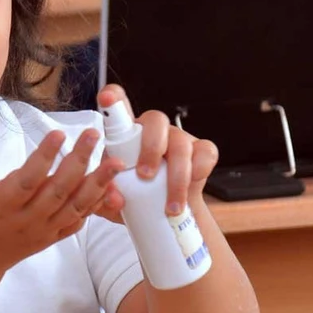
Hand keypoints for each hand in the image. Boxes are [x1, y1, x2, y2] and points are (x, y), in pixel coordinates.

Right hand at [0, 129, 121, 275]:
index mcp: (0, 207)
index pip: (26, 180)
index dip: (43, 158)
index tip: (58, 134)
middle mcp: (25, 220)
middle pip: (58, 190)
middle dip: (78, 161)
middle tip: (92, 135)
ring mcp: (41, 231)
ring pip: (75, 206)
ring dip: (97, 184)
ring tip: (115, 161)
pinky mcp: (51, 237)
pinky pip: (78, 221)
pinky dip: (97, 207)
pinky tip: (114, 188)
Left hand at [96, 85, 218, 221]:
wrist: (167, 214)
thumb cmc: (136, 199)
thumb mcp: (114, 202)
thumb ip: (107, 198)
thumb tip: (114, 197)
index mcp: (128, 137)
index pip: (119, 108)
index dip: (113, 99)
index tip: (106, 98)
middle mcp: (154, 132)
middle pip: (155, 120)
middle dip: (151, 148)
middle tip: (144, 176)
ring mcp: (179, 140)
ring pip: (180, 142)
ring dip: (176, 176)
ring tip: (170, 206)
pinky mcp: (201, 152)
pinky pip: (205, 152)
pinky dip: (199, 170)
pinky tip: (193, 185)